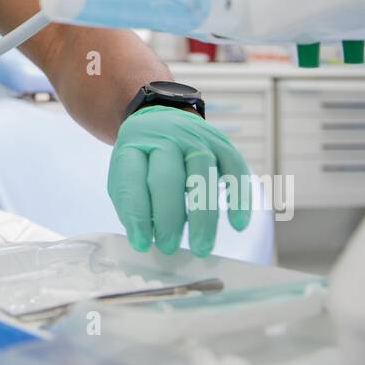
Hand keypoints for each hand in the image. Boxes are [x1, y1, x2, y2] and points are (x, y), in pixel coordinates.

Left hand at [108, 106, 250, 256]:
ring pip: (203, 175)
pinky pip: (235, 169)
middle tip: (169, 247)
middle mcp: (166, 137)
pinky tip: (237, 224)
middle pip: (167, 177)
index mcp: (134, 144)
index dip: (137, 214)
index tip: (142, 243)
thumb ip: (131, 203)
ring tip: (201, 247)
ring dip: (203, 215)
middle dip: (168, 217)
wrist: (163, 117)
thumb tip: (145, 239)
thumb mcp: (125, 172)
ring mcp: (196, 138)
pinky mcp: (222, 144)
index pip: (132, 178)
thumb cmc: (143, 157)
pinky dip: (239, 198)